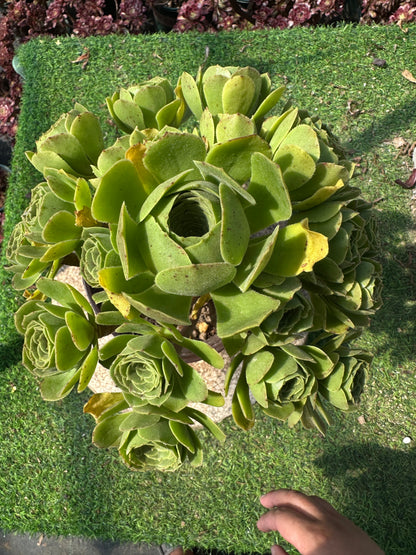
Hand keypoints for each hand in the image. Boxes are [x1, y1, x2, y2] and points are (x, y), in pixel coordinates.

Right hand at [257, 489, 383, 554]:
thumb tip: (275, 548)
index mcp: (313, 537)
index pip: (282, 517)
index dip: (267, 520)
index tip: (259, 526)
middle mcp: (327, 523)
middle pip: (296, 498)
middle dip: (277, 496)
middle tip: (263, 500)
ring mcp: (342, 522)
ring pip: (313, 499)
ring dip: (295, 498)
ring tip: (284, 504)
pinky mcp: (354, 527)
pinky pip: (327, 506)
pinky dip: (311, 504)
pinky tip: (309, 513)